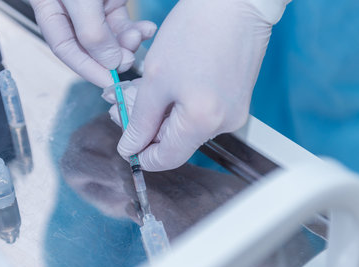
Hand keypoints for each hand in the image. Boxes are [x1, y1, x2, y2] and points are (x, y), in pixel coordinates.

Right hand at [30, 0, 156, 87]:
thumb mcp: (80, 0)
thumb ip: (92, 32)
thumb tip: (109, 64)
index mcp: (50, 11)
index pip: (66, 50)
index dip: (87, 68)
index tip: (108, 80)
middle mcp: (70, 14)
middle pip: (90, 48)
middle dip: (111, 57)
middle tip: (127, 59)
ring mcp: (92, 9)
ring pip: (111, 38)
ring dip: (127, 44)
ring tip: (138, 38)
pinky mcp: (111, 2)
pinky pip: (124, 24)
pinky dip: (136, 31)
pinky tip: (147, 30)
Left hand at [111, 0, 288, 170]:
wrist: (235, 2)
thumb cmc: (196, 30)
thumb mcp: (155, 79)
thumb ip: (140, 120)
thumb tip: (130, 148)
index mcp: (202, 122)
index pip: (166, 159)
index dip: (140, 154)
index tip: (125, 141)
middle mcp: (224, 124)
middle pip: (175, 143)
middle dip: (146, 128)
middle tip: (121, 106)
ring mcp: (233, 112)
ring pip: (186, 127)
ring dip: (160, 114)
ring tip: (138, 90)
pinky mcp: (236, 100)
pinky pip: (200, 113)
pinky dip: (178, 105)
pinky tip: (163, 86)